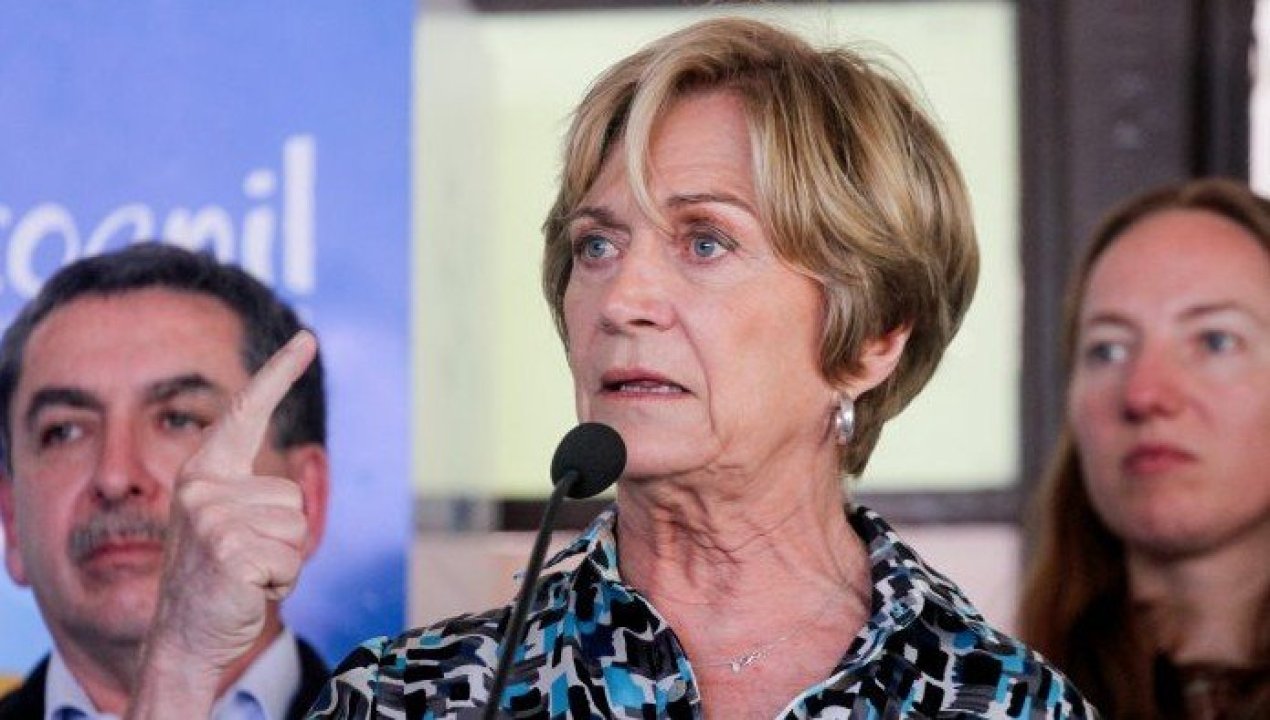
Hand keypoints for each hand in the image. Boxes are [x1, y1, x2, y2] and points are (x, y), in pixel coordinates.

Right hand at [130, 331, 317, 714]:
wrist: (184, 635)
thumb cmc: (218, 578)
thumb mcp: (232, 526)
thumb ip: (254, 498)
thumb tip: (293, 495)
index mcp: (205, 472)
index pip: (246, 412)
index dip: (278, 372)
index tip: (307, 338)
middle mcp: (202, 487)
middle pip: (293, 498)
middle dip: (283, 538)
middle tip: (245, 560)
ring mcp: (211, 518)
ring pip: (297, 529)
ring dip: (282, 562)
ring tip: (244, 574)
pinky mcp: (228, 550)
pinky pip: (291, 561)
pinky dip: (280, 583)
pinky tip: (246, 590)